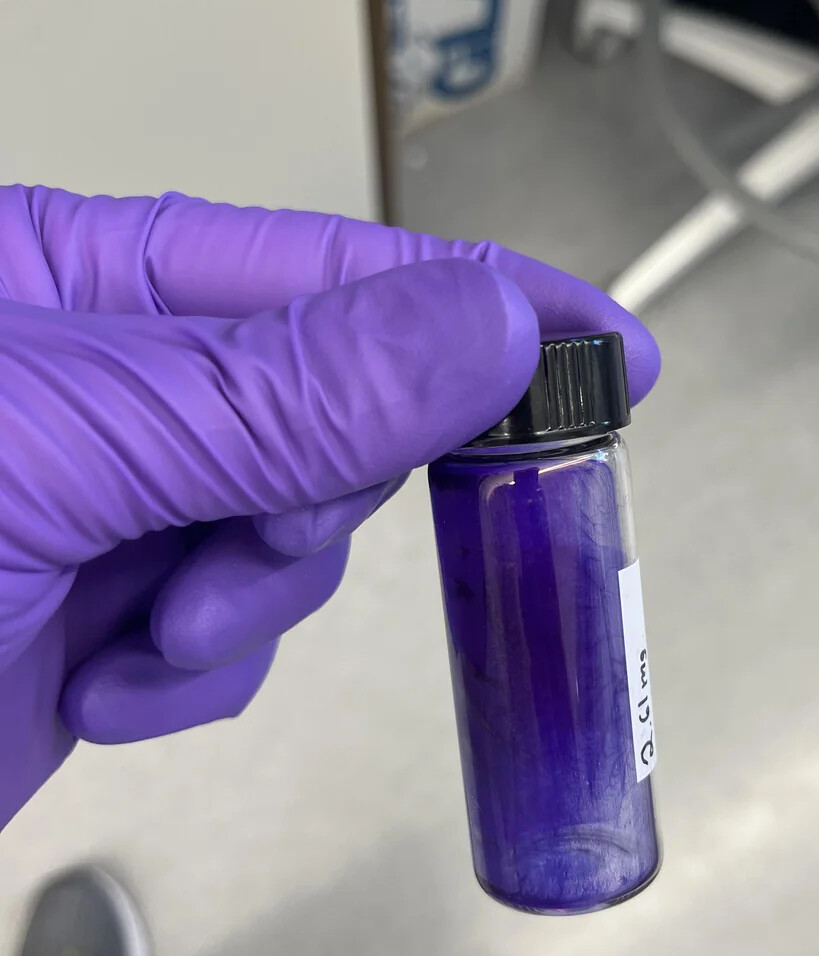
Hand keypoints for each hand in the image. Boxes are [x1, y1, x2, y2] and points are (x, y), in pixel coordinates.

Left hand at [0, 186, 660, 830]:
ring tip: (159, 635)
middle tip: (270, 537)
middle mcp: (118, 381)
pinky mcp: (112, 618)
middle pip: (333, 414)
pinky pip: (233, 642)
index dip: (485, 304)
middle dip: (317, 498)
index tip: (613, 349)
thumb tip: (495, 324)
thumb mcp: (69, 445)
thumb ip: (288, 392)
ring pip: (296, 541)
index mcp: (91, 277)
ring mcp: (116, 504)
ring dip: (248, 603)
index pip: (337, 265)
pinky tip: (105, 689)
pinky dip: (194, 680)